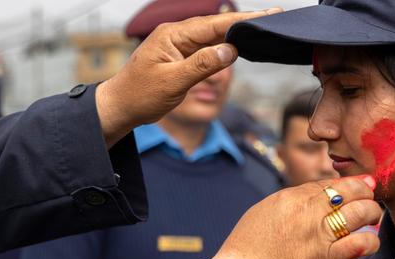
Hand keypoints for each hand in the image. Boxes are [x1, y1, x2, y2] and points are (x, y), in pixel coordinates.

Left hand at [96, 8, 280, 144]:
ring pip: (213, 35)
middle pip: (217, 25)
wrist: (119, 107)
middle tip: (274, 15)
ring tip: (264, 26)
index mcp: (173, 36)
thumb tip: (230, 50)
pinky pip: (207, 47)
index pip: (214, 25)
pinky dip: (225, 44)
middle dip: (245, 21)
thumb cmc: (140, 95)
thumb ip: (201, 65)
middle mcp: (177, 35)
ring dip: (237, 32)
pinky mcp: (180, 56)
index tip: (266, 15)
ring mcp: (178, 44)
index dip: (242, 20)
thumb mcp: (172, 82)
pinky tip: (240, 44)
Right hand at [214, 176, 381, 258]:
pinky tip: (369, 244)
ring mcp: (319, 234)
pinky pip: (361, 243)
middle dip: (365, 192)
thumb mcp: (262, 215)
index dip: (347, 185)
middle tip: (370, 199)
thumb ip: (286, 205)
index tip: (358, 187)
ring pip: (361, 212)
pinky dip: (370, 241)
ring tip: (372, 220)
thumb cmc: (246, 251)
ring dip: (372, 213)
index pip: (329, 184)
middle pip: (350, 190)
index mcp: (291, 198)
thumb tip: (305, 202)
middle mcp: (308, 211)